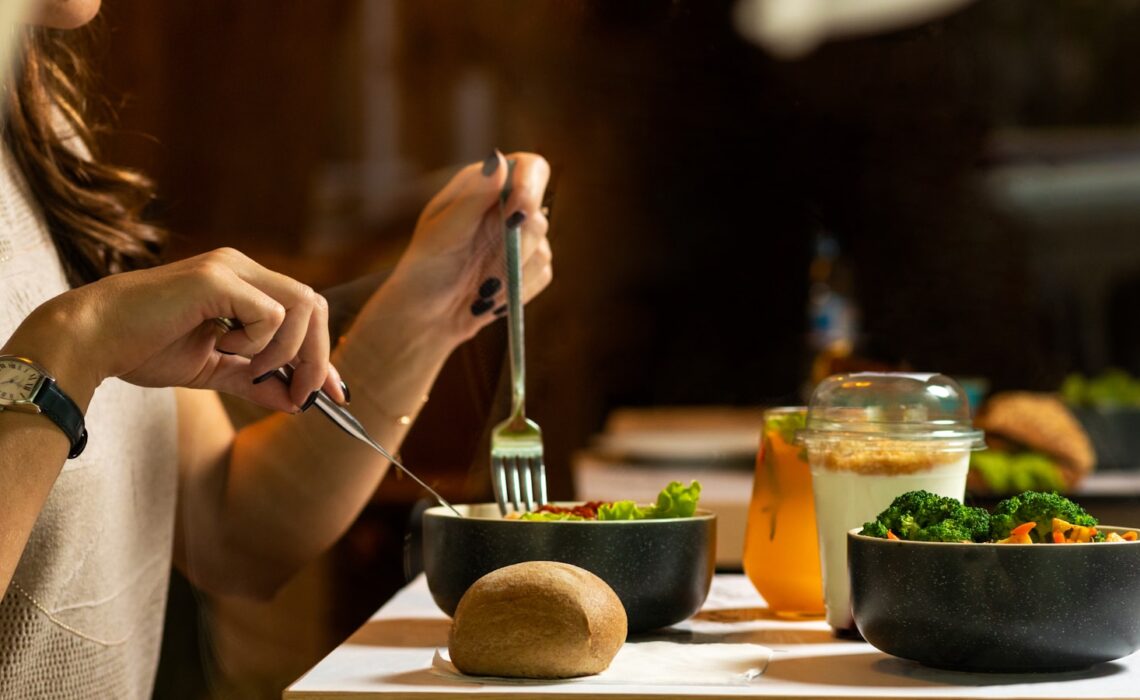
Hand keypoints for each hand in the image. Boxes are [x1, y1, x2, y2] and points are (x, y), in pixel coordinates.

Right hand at [10, 248, 342, 411]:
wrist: (92, 340)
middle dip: (317, 357)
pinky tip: (221, 346)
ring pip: (301, 306)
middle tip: (301, 395)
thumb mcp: (212, 371)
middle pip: (314, 305)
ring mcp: (230, 268)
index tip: (335, 394)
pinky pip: (270, 314)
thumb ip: (254, 382)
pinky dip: (257, 343)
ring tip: (249, 368)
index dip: (324, 354)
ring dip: (286, 351)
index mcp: (243, 283)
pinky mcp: (216, 279)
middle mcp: (242, 267)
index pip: (305, 311)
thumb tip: (295, 404)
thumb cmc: (142, 348)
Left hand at [386, 150, 553, 342]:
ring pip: (542, 249)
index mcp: (485, 187)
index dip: (531, 185)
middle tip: (485, 267)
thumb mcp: (441, 232)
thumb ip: (473, 198)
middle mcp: (507, 209)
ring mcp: (522, 240)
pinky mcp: (531, 270)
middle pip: (538, 214)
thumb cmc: (424, 269)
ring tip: (478, 285)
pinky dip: (516, 289)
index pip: (529, 168)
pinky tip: (489, 296)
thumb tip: (499, 160)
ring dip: (509, 273)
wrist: (426, 316)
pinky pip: (542, 275)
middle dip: (514, 245)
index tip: (519, 209)